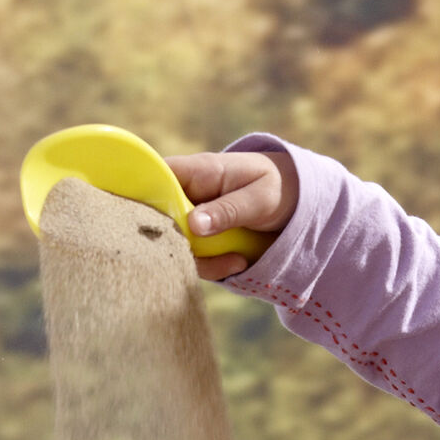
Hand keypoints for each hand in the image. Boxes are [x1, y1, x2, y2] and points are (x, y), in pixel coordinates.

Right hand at [166, 149, 299, 279]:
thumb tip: (193, 225)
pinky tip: (238, 262)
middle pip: (158, 218)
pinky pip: (194, 259)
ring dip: (203, 260)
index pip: (156, 176)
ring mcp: (192, 219)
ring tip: (238, 259)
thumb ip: (226, 210)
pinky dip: (214, 267)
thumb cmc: (277, 186)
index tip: (155, 223)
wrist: (296, 201)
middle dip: (177, 241)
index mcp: (197, 172)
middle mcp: (187, 195)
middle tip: (209, 253)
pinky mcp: (201, 241)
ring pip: (175, 244)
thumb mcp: (258, 198)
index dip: (143, 196)